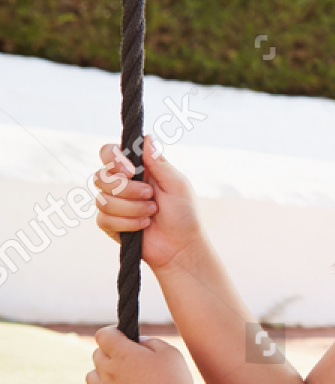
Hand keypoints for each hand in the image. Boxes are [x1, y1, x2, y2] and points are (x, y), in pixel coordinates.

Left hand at [86, 327, 198, 383]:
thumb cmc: (176, 381)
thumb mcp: (170, 352)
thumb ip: (151, 342)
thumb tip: (138, 343)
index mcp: (123, 354)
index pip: (103, 335)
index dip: (112, 332)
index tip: (121, 335)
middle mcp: (109, 373)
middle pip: (96, 356)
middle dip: (109, 352)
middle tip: (128, 358)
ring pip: (91, 379)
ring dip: (101, 375)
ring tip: (119, 379)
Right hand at [92, 137, 203, 272]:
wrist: (181, 246)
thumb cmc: (184, 214)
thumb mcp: (177, 185)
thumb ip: (159, 162)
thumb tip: (146, 137)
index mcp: (138, 170)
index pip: (109, 153)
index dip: (113, 159)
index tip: (130, 171)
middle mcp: (122, 184)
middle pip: (100, 177)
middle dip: (127, 189)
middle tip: (150, 195)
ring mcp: (114, 204)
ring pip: (102, 199)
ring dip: (132, 208)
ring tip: (152, 213)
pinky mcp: (110, 223)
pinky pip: (104, 219)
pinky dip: (127, 223)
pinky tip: (143, 225)